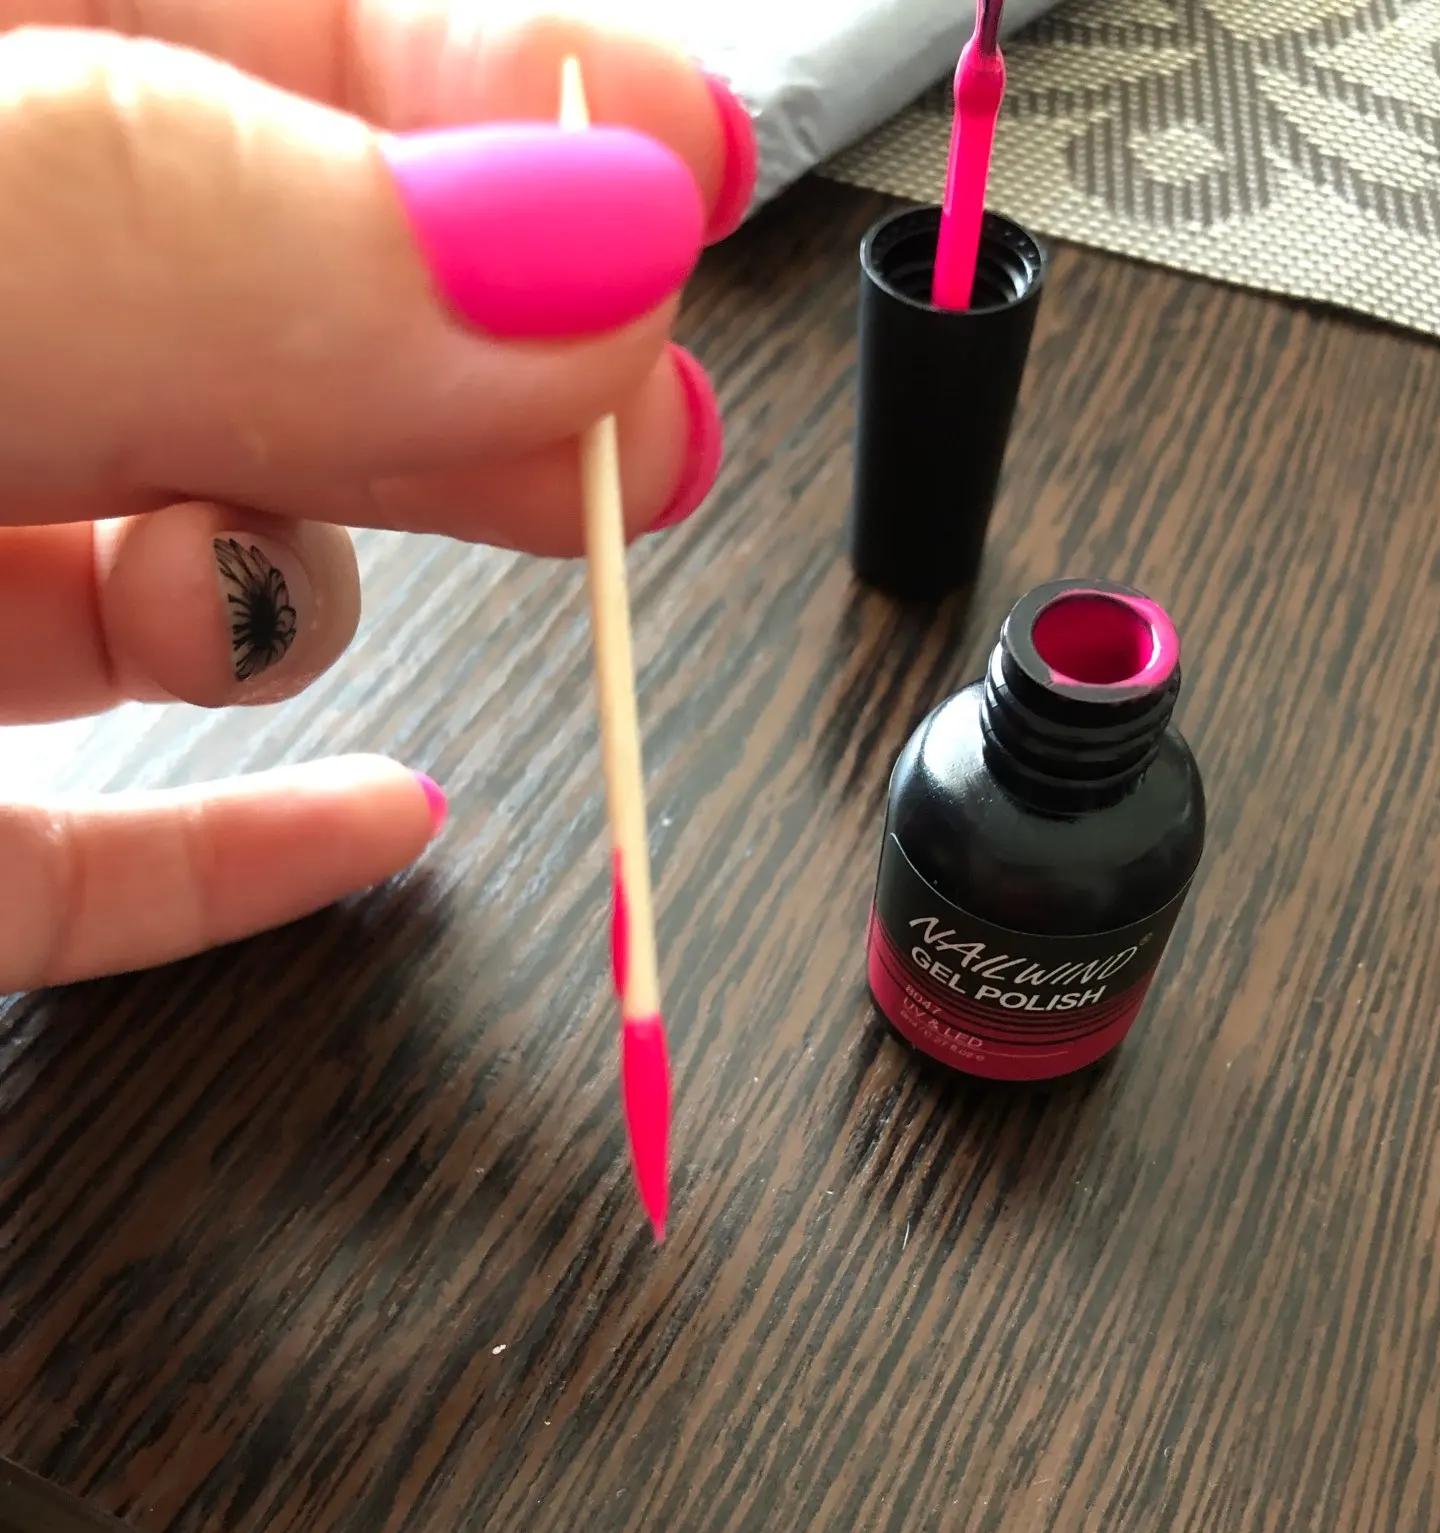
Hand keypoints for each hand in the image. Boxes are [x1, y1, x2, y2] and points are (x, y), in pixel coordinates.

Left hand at [0, 3, 755, 993]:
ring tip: (271, 610)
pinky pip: (73, 852)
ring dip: (284, 604)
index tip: (680, 170)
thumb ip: (247, 257)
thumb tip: (581, 280)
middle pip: (240, 309)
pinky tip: (372, 824)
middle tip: (642, 421)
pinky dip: (231, 858)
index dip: (477, 96)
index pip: (231, 29)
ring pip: (154, 571)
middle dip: (457, 368)